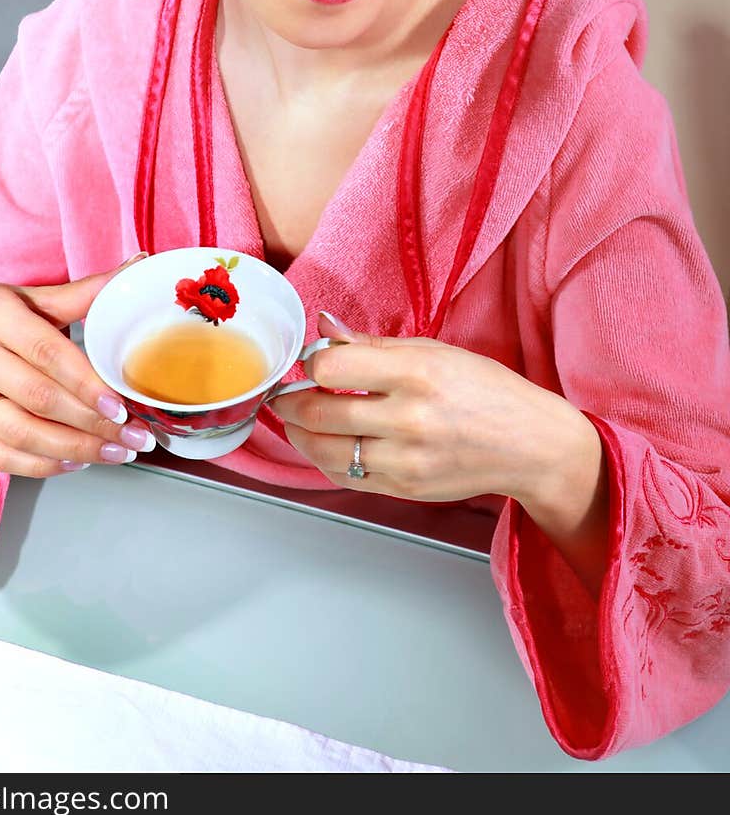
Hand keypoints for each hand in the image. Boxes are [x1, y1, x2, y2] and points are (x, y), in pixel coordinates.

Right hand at [0, 255, 156, 481]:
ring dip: (73, 449)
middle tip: (135, 435)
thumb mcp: (26, 297)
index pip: (46, 353)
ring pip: (19, 433)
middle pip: (37, 398)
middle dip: (92, 424)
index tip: (121, 406)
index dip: (86, 383)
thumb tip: (138, 266)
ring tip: (115, 452)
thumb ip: (82, 293)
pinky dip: (41, 465)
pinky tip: (75, 461)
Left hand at [270, 311, 579, 503]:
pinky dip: (326, 460)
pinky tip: (325, 444)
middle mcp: (410, 418)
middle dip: (289, 403)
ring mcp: (406, 459)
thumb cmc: (487, 392)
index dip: (311, 363)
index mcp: (417, 372)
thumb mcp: (434, 350)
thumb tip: (324, 326)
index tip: (310, 362)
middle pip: (319, 413)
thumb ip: (372, 345)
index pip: (332, 366)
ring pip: (325, 451)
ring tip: (296, 421)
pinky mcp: (406, 488)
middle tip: (284, 395)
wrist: (531, 445)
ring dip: (299, 435)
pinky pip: (347, 477)